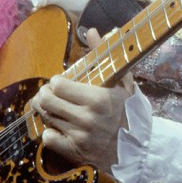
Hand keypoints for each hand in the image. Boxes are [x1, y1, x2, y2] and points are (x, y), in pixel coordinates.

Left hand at [31, 29, 134, 173]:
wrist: (136, 147)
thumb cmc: (127, 110)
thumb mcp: (122, 81)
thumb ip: (105, 54)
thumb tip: (92, 30)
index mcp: (98, 98)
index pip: (59, 85)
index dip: (57, 82)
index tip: (61, 82)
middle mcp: (87, 118)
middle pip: (47, 100)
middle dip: (45, 94)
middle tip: (49, 93)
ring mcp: (79, 136)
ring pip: (46, 117)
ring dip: (46, 110)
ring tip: (53, 107)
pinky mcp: (74, 151)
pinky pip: (48, 138)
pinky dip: (50, 131)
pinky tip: (59, 127)